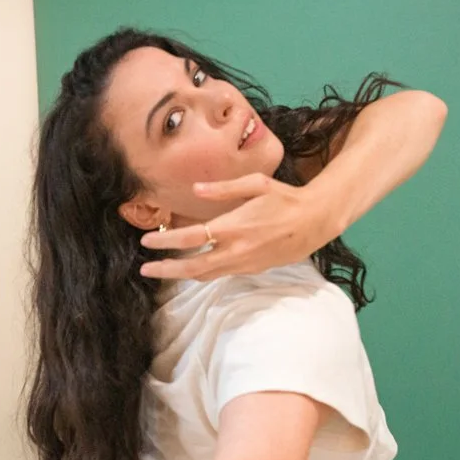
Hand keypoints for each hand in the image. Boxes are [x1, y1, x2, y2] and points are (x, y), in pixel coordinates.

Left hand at [138, 174, 325, 281]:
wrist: (315, 222)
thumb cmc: (285, 199)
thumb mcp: (256, 184)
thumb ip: (224, 188)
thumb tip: (195, 191)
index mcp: (235, 226)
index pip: (192, 238)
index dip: (166, 241)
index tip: (147, 241)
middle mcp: (237, 250)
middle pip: (193, 267)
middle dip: (166, 269)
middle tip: (144, 269)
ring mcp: (244, 264)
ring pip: (206, 275)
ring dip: (181, 274)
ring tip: (162, 269)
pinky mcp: (250, 270)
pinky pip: (219, 274)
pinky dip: (201, 272)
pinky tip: (190, 267)